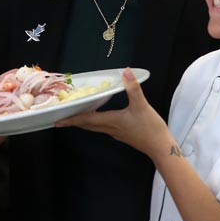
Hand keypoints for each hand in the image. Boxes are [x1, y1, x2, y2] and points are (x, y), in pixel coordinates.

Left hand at [56, 68, 171, 158]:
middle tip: (61, 119)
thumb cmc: (150, 129)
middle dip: (73, 121)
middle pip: (87, 125)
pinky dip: (95, 122)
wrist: (161, 148)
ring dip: (83, 122)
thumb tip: (126, 72)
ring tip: (74, 117)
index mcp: (111, 121)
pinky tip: (97, 118)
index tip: (58, 121)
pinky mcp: (122, 134)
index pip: (86, 119)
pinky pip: (103, 127)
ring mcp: (116, 132)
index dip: (71, 119)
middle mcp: (110, 128)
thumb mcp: (142, 105)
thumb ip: (133, 88)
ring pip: (94, 127)